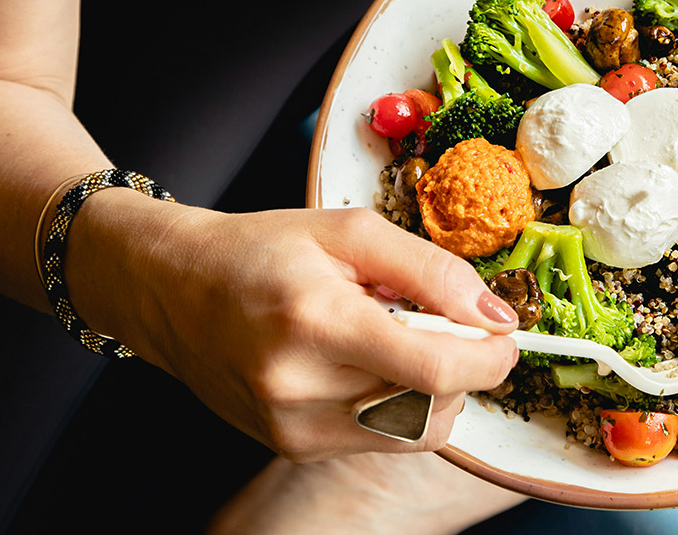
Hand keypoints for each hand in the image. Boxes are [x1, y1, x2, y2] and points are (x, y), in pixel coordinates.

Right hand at [69, 191, 519, 460]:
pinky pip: (383, 441)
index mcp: (317, 319)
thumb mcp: (351, 231)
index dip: (489, 358)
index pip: (434, 367)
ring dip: (436, 391)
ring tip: (400, 342)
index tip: (504, 336)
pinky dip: (401, 407)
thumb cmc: (264, 251)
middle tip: (448, 326)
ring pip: (414, 431)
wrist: (173, 289)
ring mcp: (292, 426)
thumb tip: (496, 314)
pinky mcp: (292, 446)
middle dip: (463, 368)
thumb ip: (432, 270)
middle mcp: (300, 386)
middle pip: (432, 403)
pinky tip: (373, 367)